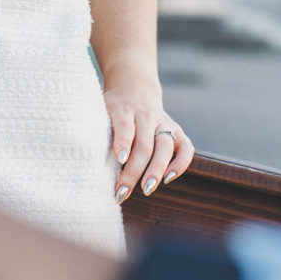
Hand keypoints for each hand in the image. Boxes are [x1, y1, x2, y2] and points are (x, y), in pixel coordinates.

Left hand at [103, 86, 192, 203]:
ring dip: (156, 170)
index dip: (123, 141)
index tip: (120, 159)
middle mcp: (146, 115)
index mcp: (124, 108)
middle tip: (123, 192)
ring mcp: (163, 122)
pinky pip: (186, 147)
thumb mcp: (102, 111)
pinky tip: (168, 178)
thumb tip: (94, 162)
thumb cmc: (113, 108)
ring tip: (146, 189)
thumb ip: (102, 131)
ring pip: (165, 147)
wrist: (134, 87)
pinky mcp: (177, 130)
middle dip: (134, 170)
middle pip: (144, 144)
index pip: (125, 125)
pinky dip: (181, 163)